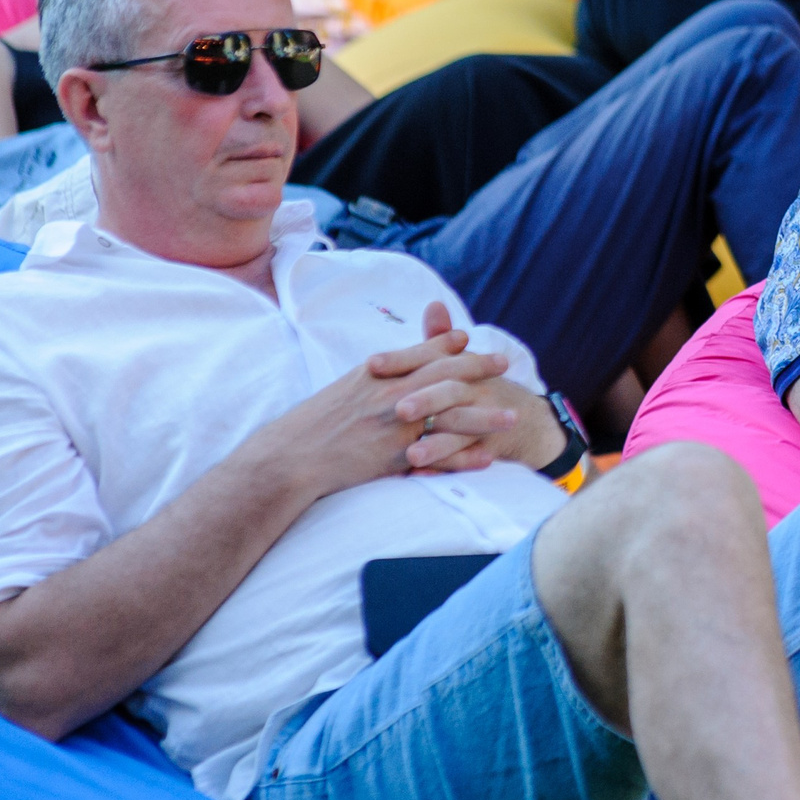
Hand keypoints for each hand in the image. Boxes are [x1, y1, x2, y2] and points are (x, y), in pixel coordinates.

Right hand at [263, 303, 543, 495]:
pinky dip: (463, 458)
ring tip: (512, 417)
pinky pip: (437, 456)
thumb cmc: (312, 424)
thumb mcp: (344, 388)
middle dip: (479, 369)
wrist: (287, 458)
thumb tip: (388, 363)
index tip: (471, 340)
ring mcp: (394, 425)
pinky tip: (486, 459)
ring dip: (484, 416)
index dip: (449, 344)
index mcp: (377, 373)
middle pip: (446, 376)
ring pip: (450, 416)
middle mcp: (391, 393)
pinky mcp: (393, 457)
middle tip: (505, 365)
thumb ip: (374, 375)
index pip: (423, 352)